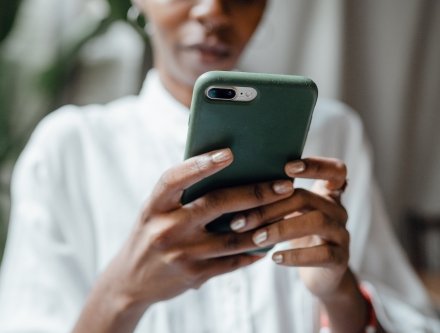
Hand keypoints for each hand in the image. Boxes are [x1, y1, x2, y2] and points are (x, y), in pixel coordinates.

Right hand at [73, 148, 294, 332]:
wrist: (129, 281)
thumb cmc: (149, 234)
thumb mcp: (155, 211)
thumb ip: (182, 195)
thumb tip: (226, 173)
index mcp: (154, 206)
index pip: (175, 179)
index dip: (200, 165)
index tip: (229, 153)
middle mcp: (166, 229)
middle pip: (216, 205)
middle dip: (255, 193)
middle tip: (284, 185)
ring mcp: (180, 255)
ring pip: (232, 238)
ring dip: (263, 225)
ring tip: (286, 212)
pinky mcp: (193, 276)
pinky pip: (231, 262)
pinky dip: (252, 253)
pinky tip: (268, 244)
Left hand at [229, 157, 348, 298]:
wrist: (320, 275)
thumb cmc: (297, 236)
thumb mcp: (290, 213)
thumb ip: (276, 197)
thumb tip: (235, 185)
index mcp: (327, 194)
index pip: (334, 170)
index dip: (315, 166)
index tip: (287, 167)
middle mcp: (338, 210)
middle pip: (307, 198)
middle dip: (270, 207)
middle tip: (241, 220)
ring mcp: (342, 234)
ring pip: (317, 222)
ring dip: (281, 229)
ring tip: (256, 239)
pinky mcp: (341, 259)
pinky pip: (322, 254)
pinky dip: (296, 255)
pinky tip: (274, 258)